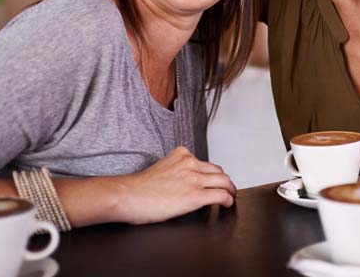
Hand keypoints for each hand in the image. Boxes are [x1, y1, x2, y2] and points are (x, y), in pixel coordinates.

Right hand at [115, 147, 235, 224]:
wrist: (128, 195)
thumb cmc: (138, 187)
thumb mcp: (161, 167)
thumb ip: (175, 168)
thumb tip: (182, 181)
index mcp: (181, 155)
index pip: (204, 162)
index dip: (211, 173)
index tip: (213, 180)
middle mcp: (190, 164)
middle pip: (218, 171)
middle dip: (224, 180)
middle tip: (227, 188)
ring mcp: (194, 179)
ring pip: (224, 181)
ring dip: (230, 190)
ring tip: (231, 196)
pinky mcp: (195, 196)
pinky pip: (221, 195)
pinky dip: (228, 200)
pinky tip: (228, 204)